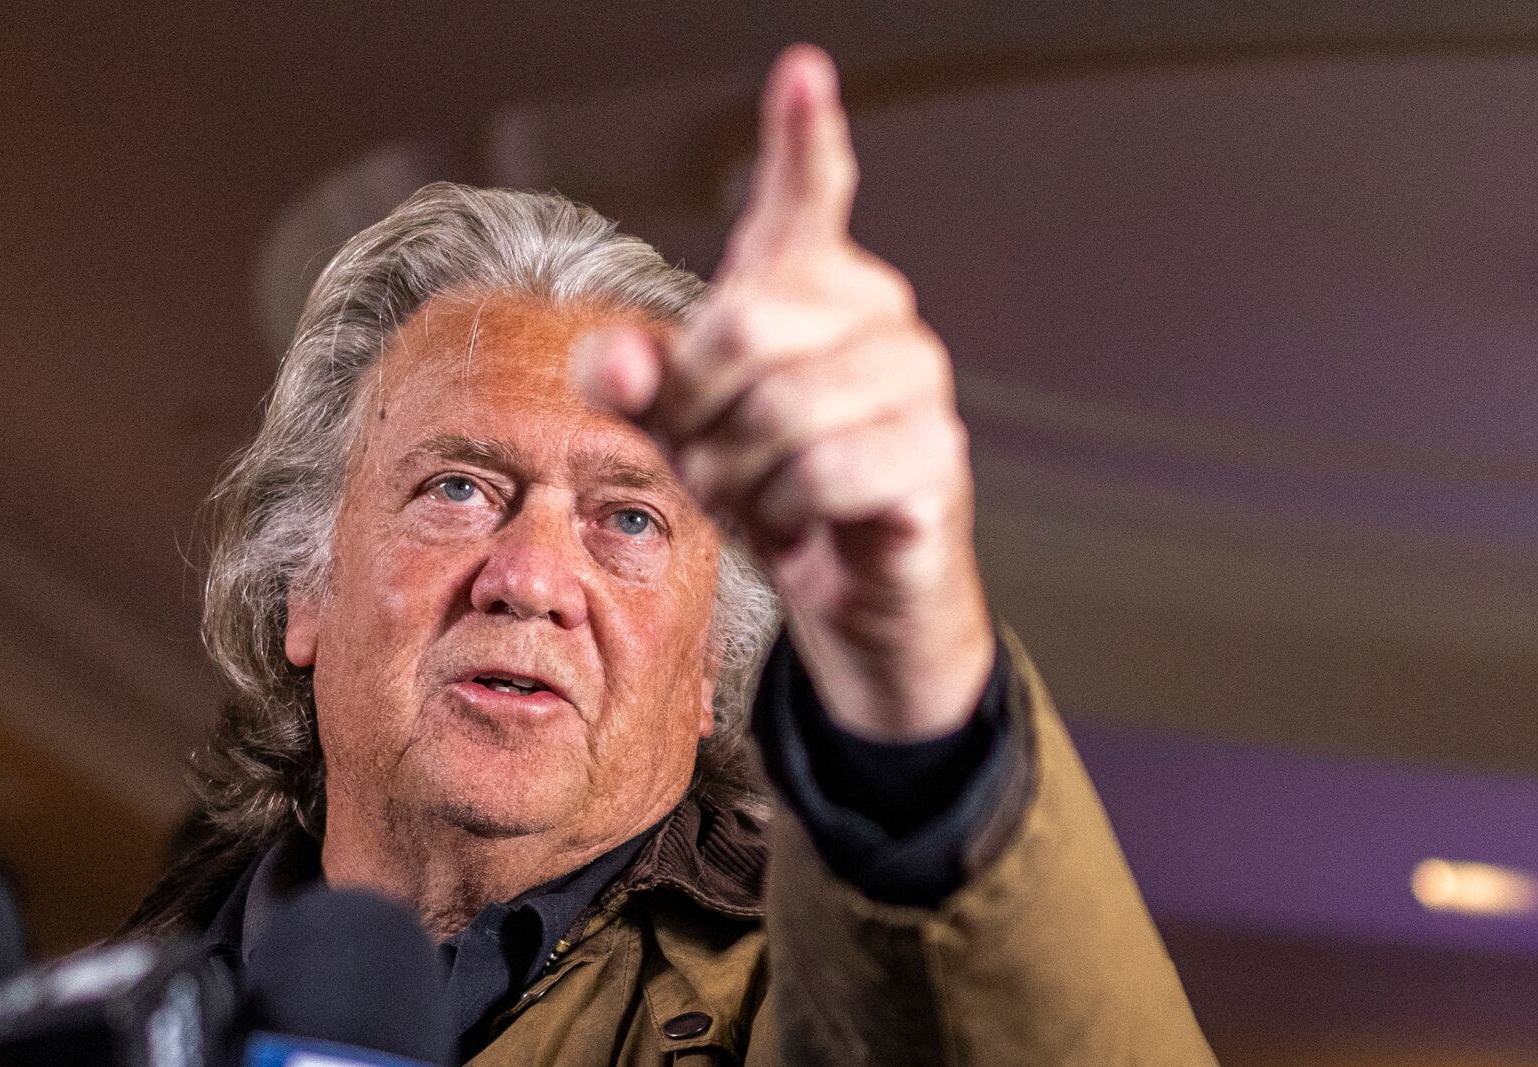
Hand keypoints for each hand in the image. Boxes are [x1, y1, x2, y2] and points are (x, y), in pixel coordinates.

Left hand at [575, 44, 993, 741]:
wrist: (852, 588)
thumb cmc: (776, 490)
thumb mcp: (688, 432)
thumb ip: (643, 384)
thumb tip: (609, 354)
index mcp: (812, 288)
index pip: (808, 196)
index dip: (803, 138)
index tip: (801, 74)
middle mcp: (877, 315)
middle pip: (743, 331)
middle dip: (696, 416)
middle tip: (707, 459)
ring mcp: (917, 382)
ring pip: (783, 412)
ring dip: (741, 480)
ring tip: (760, 497)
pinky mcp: (938, 456)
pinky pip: (829, 471)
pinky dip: (790, 515)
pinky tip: (808, 523)